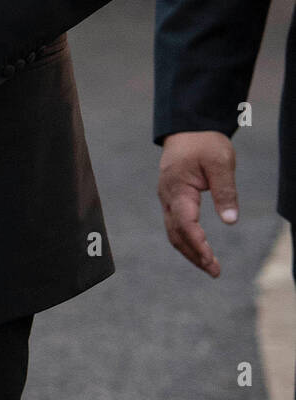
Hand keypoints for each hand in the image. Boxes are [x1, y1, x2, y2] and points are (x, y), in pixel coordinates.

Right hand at [158, 131, 238, 276]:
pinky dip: (186, 239)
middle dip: (194, 255)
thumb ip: (225, 192)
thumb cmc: (204, 143)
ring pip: (173, 231)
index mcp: (177, 188)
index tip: (212, 261)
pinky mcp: (171, 197)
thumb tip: (231, 221)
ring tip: (210, 266)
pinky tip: (199, 247)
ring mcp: (167, 197)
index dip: (198, 244)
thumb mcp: (221, 163)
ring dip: (190, 250)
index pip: (185, 223)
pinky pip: (174, 224)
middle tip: (215, 272)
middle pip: (175, 233)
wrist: (187, 127)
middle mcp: (167, 196)